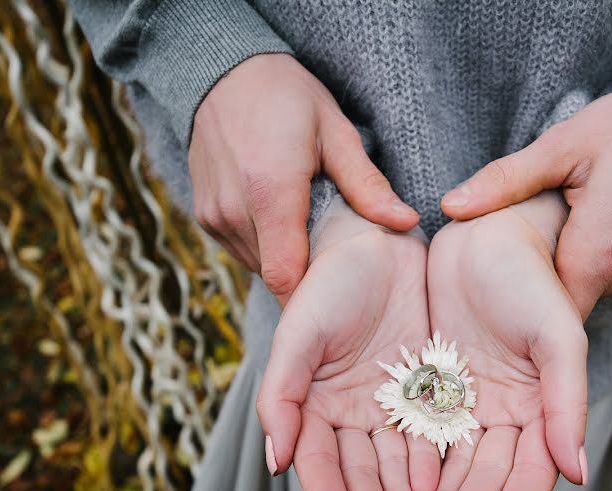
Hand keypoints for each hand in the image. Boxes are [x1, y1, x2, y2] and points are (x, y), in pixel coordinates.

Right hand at [189, 53, 418, 304]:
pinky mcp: (204, 217)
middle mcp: (234, 211)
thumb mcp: (336, 133)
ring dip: (286, 256)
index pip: (286, 276)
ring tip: (308, 225)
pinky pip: (242, 249)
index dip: (314, 295)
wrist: (222, 73)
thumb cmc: (286, 97)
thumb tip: (407, 222)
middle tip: (336, 251)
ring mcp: (213, 216)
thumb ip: (367, 185)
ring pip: (258, 265)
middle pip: (276, 273)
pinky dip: (266, 244)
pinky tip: (282, 216)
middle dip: (308, 271)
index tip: (341, 292)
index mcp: (269, 192)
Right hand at [255, 199, 437, 490]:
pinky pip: (431, 434)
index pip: (320, 467)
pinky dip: (432, 464)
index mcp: (312, 406)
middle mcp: (350, 413)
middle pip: (361, 475)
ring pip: (397, 464)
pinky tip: (439, 490)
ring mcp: (389, 404)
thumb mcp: (299, 334)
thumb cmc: (328, 285)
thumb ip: (281, 396)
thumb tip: (275, 462)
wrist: (377, 244)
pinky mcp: (426, 390)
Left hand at [422, 192, 587, 490]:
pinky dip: (412, 465)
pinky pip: (420, 433)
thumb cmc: (531, 280)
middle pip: (486, 476)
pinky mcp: (432, 385)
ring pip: (452, 463)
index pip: (529, 474)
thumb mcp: (556, 337)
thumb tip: (576, 472)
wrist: (484, 235)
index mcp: (543, 406)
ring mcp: (468, 400)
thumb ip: (567, 403)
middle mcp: (505, 411)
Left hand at [441, 75, 611, 320]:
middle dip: (540, 278)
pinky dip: (596, 256)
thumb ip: (506, 181)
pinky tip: (589, 220)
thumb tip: (450, 206)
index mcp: (599, 251)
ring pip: (589, 286)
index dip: (516, 297)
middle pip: (565, 298)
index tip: (493, 280)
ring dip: (570, 263)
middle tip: (519, 240)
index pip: (544, 309)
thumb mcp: (563, 145)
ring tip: (557, 222)